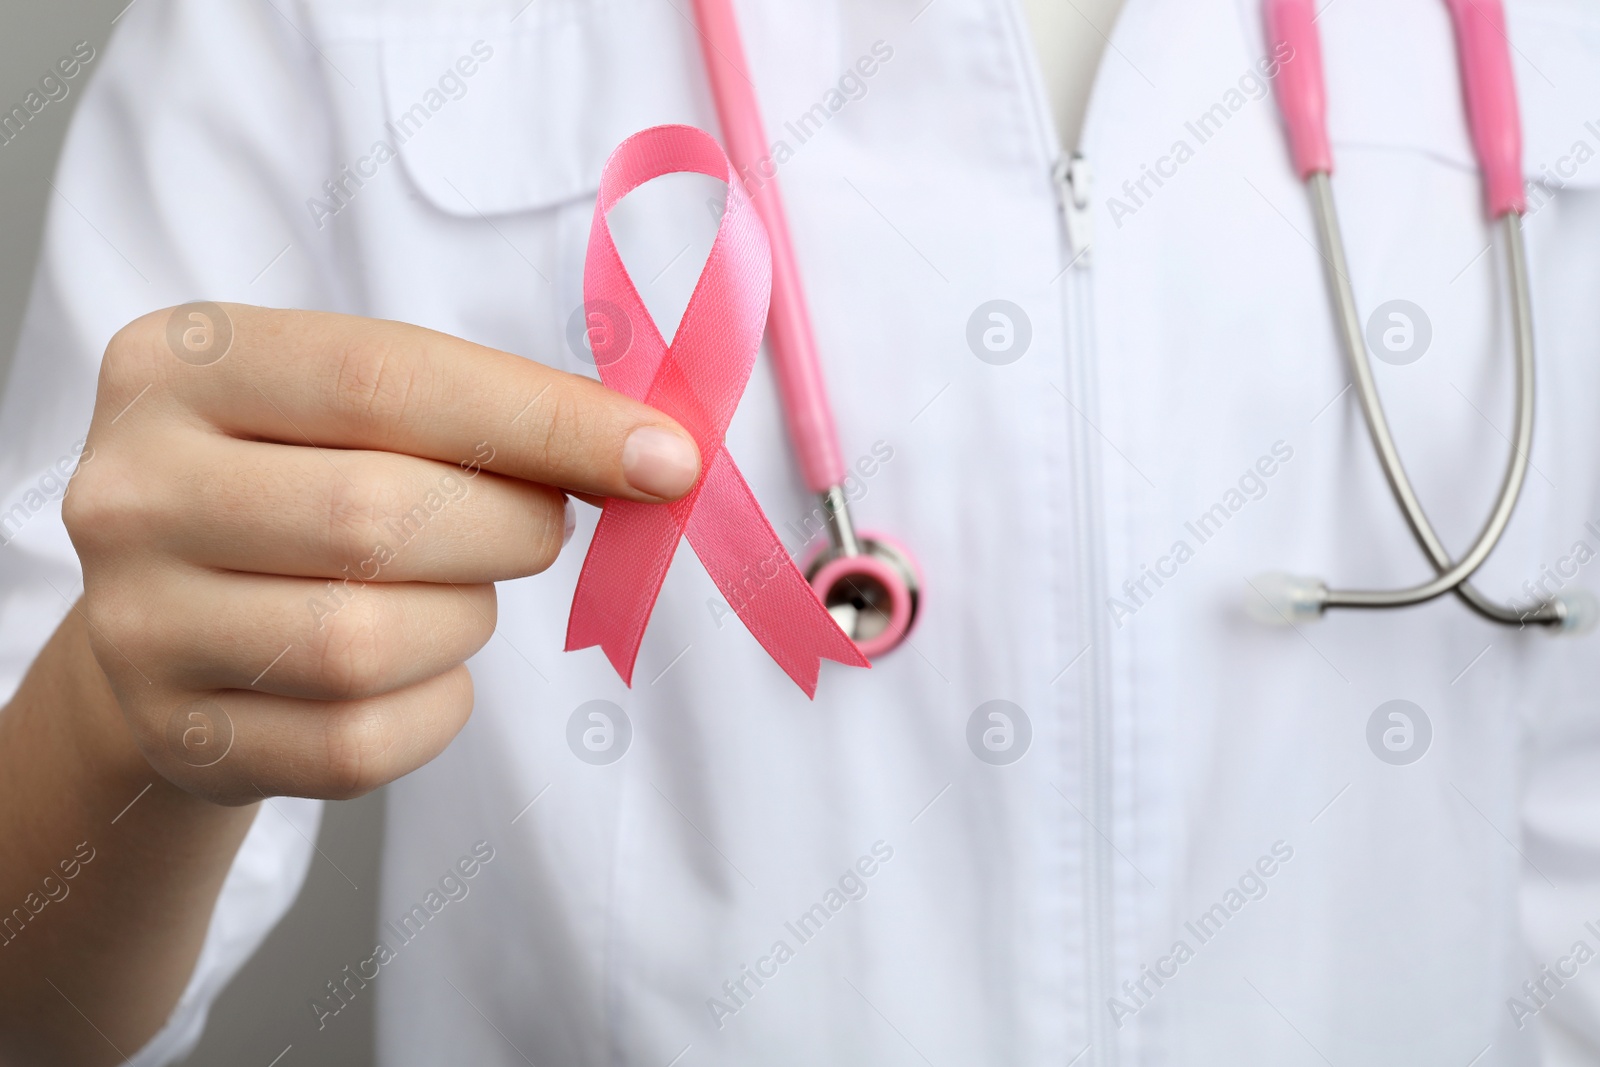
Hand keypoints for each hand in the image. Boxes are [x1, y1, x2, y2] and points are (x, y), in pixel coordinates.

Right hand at [63, 304, 698, 804]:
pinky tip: (422, 670)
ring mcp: (137, 623)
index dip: (546, 421)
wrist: (175, 613)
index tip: (666, 458)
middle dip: (510, 529)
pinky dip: (434, 708)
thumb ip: (483, 412)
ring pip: (366, 641)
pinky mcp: (179, 736)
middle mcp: (131, 489)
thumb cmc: (302, 481)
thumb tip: (655, 456)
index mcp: (182, 364)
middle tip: (541, 528)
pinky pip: (358, 744)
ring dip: (464, 621)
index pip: (386, 379)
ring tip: (453, 593)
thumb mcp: (358, 408)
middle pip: (377, 514)